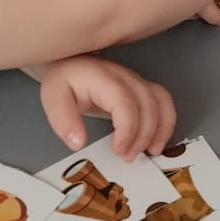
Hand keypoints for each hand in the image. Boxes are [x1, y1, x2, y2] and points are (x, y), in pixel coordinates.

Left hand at [38, 55, 175, 160]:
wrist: (71, 64)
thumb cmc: (63, 82)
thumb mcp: (53, 100)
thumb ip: (64, 121)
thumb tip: (79, 143)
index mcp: (101, 78)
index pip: (124, 101)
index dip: (127, 129)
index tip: (118, 151)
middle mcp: (124, 76)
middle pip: (147, 103)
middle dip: (142, 135)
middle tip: (127, 157)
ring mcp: (137, 80)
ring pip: (161, 101)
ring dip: (160, 129)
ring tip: (149, 152)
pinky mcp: (143, 87)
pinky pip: (164, 101)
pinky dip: (166, 123)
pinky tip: (156, 142)